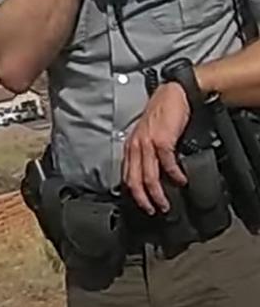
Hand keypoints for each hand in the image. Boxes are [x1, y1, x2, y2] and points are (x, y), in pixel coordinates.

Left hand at [123, 82, 190, 214]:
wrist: (173, 95)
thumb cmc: (162, 113)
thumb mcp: (148, 135)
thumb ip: (146, 152)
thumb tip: (152, 171)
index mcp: (130, 146)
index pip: (126, 175)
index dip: (133, 193)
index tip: (141, 204)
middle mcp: (135, 147)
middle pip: (135, 181)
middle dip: (143, 199)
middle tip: (152, 210)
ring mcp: (147, 144)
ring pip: (149, 177)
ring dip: (158, 194)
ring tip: (166, 204)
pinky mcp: (162, 141)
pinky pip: (167, 164)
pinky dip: (174, 176)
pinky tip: (181, 181)